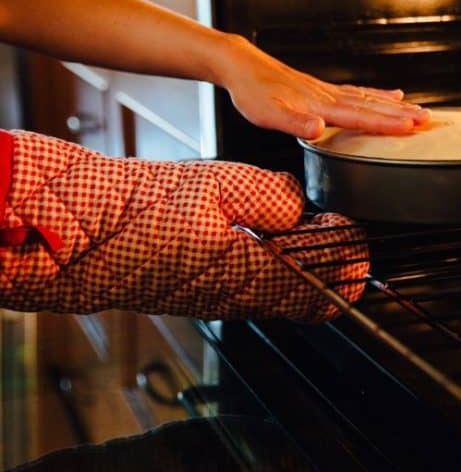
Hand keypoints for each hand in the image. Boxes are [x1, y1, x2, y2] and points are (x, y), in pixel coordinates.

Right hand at [0, 130, 367, 320]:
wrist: (81, 235)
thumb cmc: (140, 211)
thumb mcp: (219, 185)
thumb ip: (273, 197)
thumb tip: (299, 206)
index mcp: (254, 276)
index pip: (329, 289)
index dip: (351, 260)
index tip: (353, 231)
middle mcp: (242, 300)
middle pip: (313, 297)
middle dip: (332, 264)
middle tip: (333, 227)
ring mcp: (222, 301)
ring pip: (286, 294)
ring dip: (304, 264)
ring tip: (300, 226)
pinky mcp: (205, 295)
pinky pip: (256, 289)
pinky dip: (275, 266)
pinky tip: (262, 233)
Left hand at [215, 35, 430, 138]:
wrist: (242, 66)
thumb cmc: (252, 92)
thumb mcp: (268, 114)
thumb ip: (295, 124)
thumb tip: (318, 130)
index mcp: (320, 106)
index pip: (360, 117)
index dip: (386, 123)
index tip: (410, 127)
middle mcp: (329, 96)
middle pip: (372, 106)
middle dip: (401, 114)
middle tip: (428, 119)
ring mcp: (328, 91)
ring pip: (369, 98)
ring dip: (395, 105)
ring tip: (418, 110)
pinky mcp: (323, 89)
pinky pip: (358, 92)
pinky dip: (378, 94)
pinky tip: (389, 94)